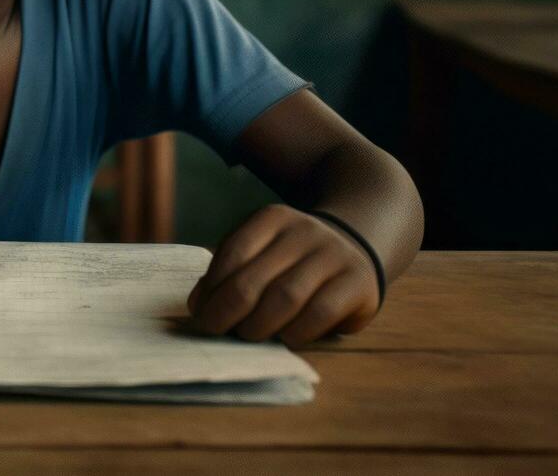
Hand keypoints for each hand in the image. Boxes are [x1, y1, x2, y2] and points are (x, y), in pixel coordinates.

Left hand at [185, 203, 378, 346]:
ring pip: (284, 297)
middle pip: (253, 279)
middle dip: (226, 311)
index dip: (211, 287)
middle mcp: (303, 231)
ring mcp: (333, 255)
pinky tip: (284, 338)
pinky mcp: (357, 282)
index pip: (233, 252)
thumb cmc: (294, 260)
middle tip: (214, 331)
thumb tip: (199, 304)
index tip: (199, 312)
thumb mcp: (264, 252)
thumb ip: (234, 271)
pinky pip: (320, 312)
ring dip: (258, 325)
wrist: (355, 250)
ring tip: (246, 336)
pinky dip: (296, 332)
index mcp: (273, 218)